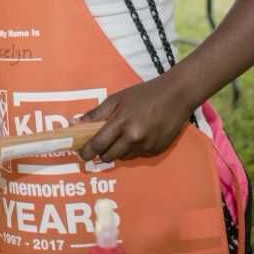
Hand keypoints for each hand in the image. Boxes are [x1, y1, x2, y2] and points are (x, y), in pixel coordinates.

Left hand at [77, 78, 192, 161]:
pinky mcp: (156, 151)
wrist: (176, 96)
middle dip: (101, 152)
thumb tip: (77, 124)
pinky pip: (137, 156)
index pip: (97, 145)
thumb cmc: (143, 95)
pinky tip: (137, 136)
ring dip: (117, 151)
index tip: (81, 153)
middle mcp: (134, 139)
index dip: (86, 152)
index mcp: (122, 124)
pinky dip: (132, 150)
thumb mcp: (116, 99)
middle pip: (108, 157)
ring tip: (122, 136)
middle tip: (100, 144)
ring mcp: (146, 147)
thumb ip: (96, 114)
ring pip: (123, 158)